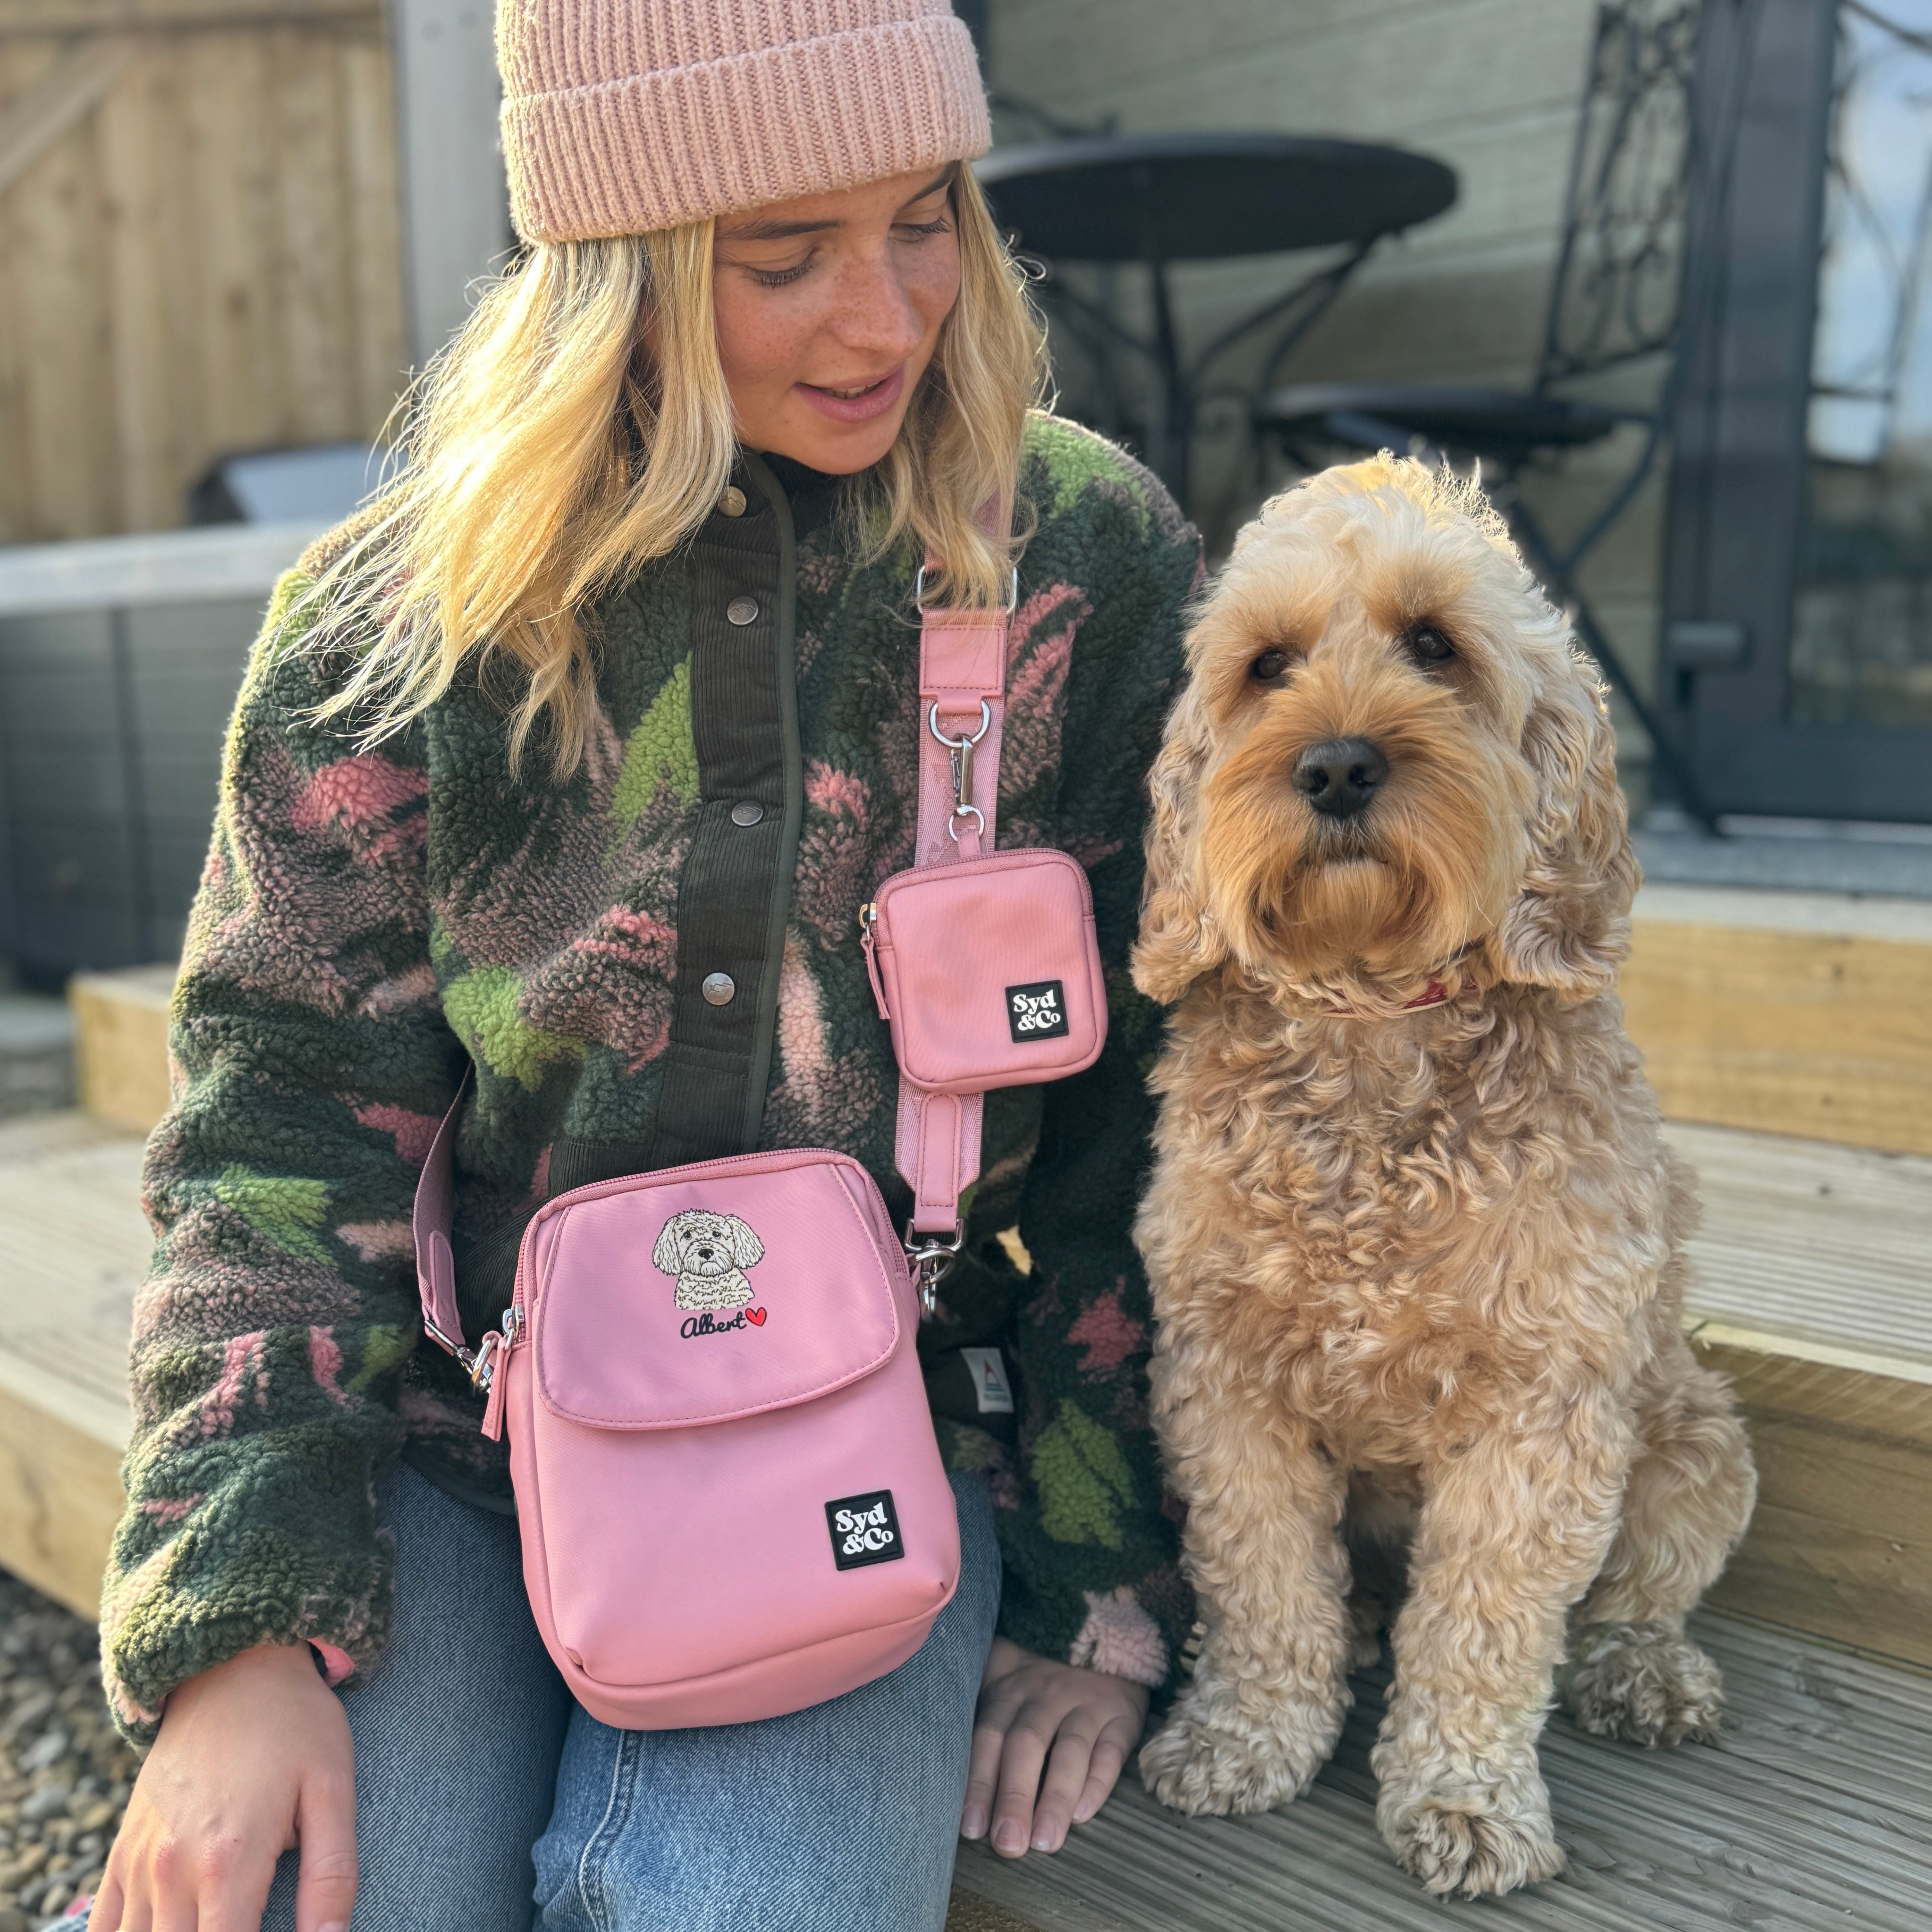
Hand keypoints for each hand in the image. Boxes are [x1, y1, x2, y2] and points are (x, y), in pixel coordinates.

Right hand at [93, 1642, 356, 1931]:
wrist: (233, 1667)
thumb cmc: (295, 1725)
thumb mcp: (332, 1788)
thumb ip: (330, 1873)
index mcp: (230, 1861)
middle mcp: (172, 1869)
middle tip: (247, 1925)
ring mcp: (139, 1862)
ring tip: (213, 1921)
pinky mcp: (122, 1850)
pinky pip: (102, 1926)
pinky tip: (162, 1927)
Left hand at [960, 1637, 1149, 1857]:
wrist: (1102, 1632)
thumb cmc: (1040, 1675)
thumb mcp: (1005, 1676)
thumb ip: (981, 1716)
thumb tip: (939, 1769)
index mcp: (1011, 1691)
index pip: (989, 1737)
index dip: (979, 1781)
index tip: (970, 1828)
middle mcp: (1046, 1696)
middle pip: (1026, 1745)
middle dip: (1014, 1796)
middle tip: (1007, 1844)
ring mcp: (1087, 1704)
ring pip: (1070, 1750)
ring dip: (1055, 1797)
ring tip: (1045, 1842)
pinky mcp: (1122, 1715)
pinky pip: (1111, 1749)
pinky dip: (1098, 1782)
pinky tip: (1083, 1814)